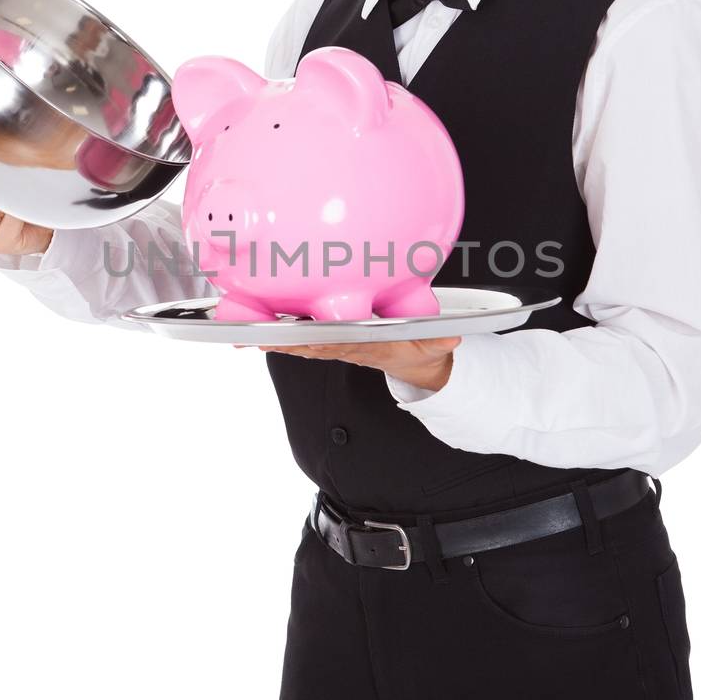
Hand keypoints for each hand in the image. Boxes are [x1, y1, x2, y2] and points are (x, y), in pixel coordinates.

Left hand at [235, 334, 462, 390]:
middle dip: (286, 344)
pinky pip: (303, 341)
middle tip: (260, 340)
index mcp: (369, 345)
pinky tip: (259, 335)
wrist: (417, 364)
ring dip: (276, 343)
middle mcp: (348, 347)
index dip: (321, 342)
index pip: (343, 343)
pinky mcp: (331, 343)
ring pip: (302, 345)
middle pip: (313, 346)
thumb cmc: (420, 347)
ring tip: (248, 339)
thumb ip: (440, 341)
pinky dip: (280, 339)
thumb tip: (452, 338)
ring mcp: (338, 347)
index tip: (302, 339)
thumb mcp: (435, 346)